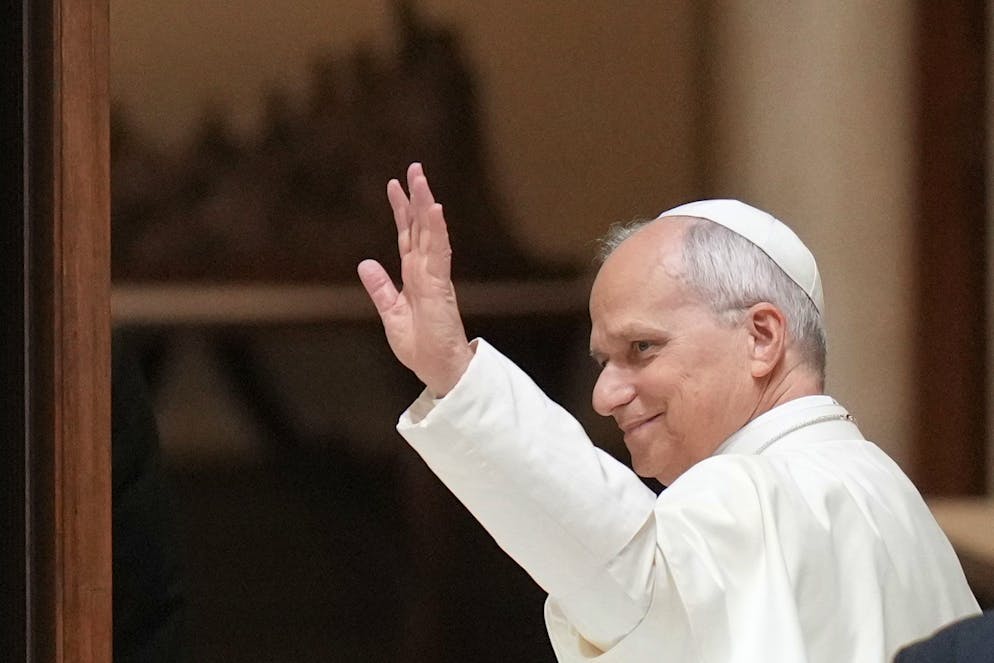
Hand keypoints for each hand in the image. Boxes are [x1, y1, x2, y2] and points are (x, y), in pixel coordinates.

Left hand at [357, 163, 473, 396]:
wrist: (438, 370)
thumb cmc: (421, 347)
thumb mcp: (391, 313)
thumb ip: (381, 288)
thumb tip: (366, 263)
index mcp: (414, 276)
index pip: (407, 236)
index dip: (401, 211)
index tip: (395, 185)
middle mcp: (425, 271)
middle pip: (420, 227)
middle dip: (416, 197)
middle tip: (414, 168)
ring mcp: (434, 276)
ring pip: (430, 233)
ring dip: (426, 205)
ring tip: (421, 178)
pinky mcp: (439, 286)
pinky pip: (438, 252)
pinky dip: (436, 230)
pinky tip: (435, 209)